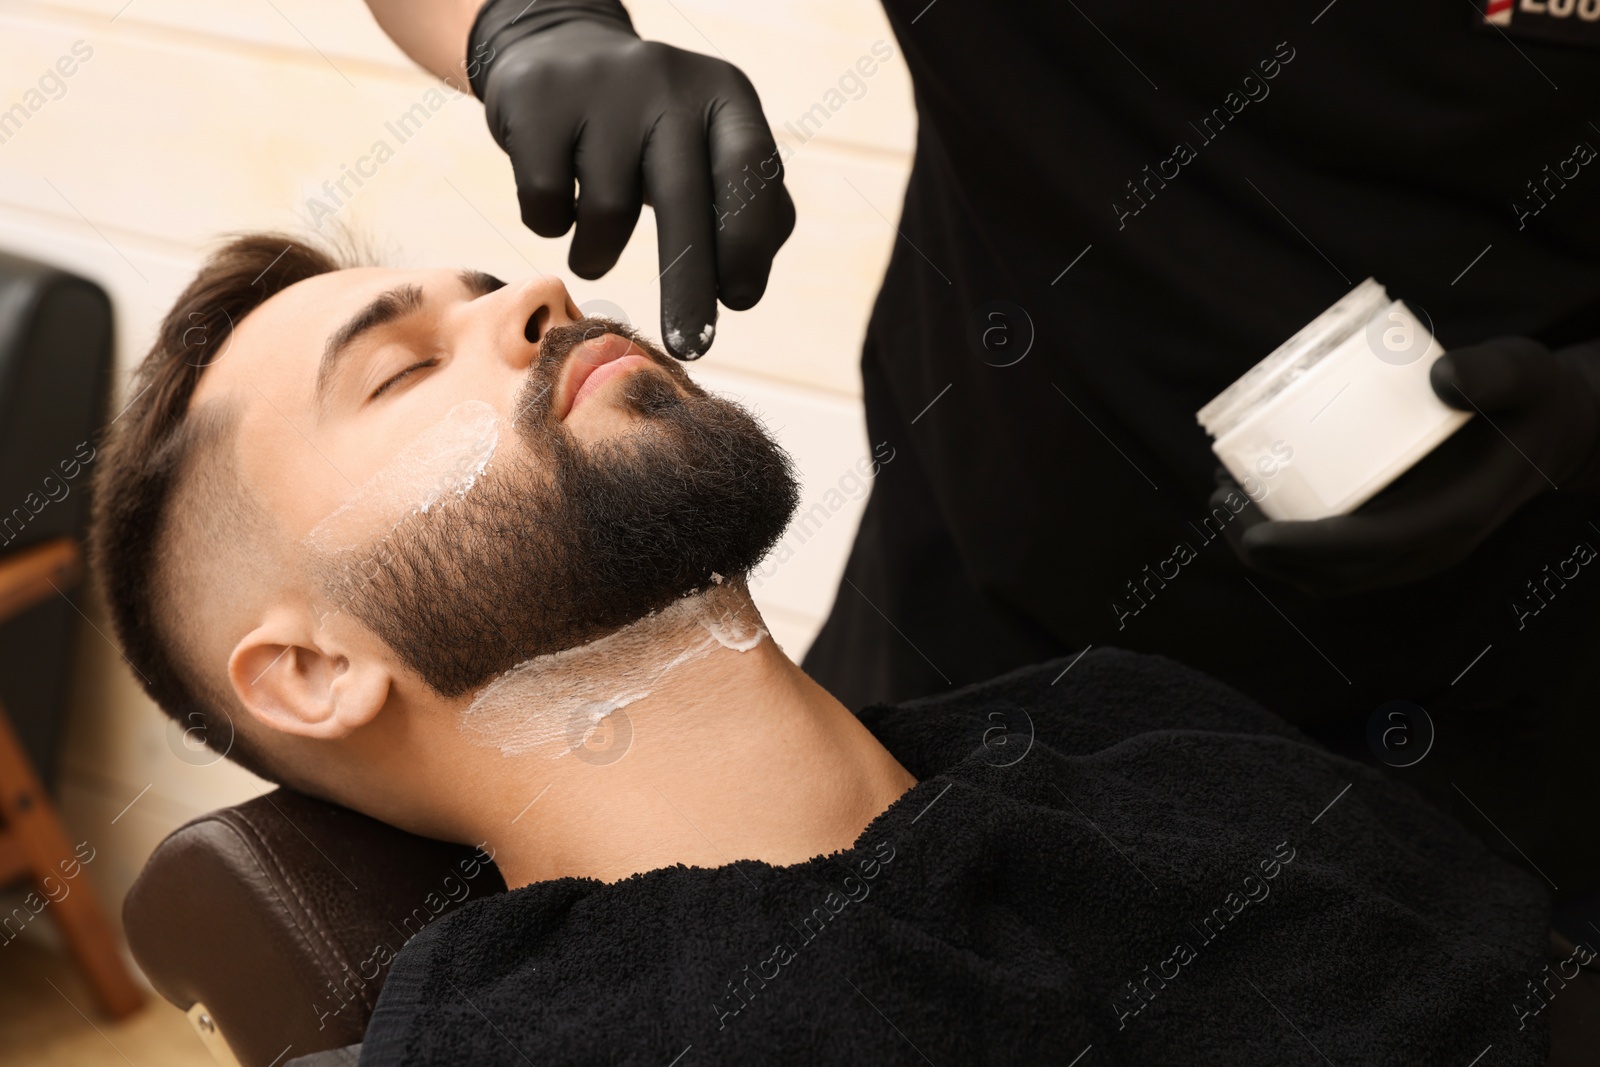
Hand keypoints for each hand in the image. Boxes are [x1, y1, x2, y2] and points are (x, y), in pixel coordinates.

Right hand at [469, 0, 795, 358]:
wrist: (558, 56)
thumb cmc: (649, 132)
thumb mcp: (707, 151)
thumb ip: (743, 209)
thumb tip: (742, 290)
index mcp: (722, 95)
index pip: (750, 168)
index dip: (747, 240)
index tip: (737, 300)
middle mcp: (666, 81)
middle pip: (683, 200)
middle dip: (688, 287)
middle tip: (690, 347)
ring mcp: (599, 86)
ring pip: (607, 211)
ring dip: (599, 253)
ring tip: (597, 245)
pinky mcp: (537, 101)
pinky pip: (546, 202)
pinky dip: (552, 223)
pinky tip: (559, 202)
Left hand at [1209, 336, 1599, 595]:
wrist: (1559, 433)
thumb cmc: (1534, 401)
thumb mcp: (1527, 373)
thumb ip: (1493, 373)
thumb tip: (1441, 376)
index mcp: (1451, 519)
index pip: (1363, 550)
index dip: (1301, 548)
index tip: (1252, 531)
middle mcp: (1425, 550)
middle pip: (1326, 574)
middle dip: (1261, 546)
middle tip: (1219, 491)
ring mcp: (1408, 555)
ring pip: (1320, 577)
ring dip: (1265, 550)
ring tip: (1224, 496)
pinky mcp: (1394, 544)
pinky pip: (1329, 563)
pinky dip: (1284, 546)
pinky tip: (1255, 502)